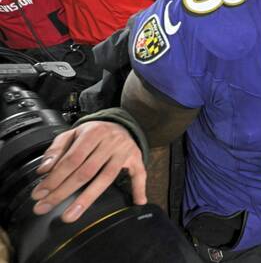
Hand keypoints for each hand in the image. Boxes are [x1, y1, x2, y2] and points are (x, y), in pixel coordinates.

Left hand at [31, 121, 146, 222]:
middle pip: (86, 171)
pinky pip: (139, 175)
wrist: (120, 125)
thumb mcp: (72, 134)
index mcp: (93, 133)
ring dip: (87, 199)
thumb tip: (44, 170)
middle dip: (63, 191)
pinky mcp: (137, 158)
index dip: (55, 177)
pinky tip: (137, 202)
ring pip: (106, 178)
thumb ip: (57, 149)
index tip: (40, 193)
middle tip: (46, 207)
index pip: (72, 159)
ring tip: (70, 216)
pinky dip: (139, 188)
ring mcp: (124, 151)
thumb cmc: (93, 133)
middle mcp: (110, 142)